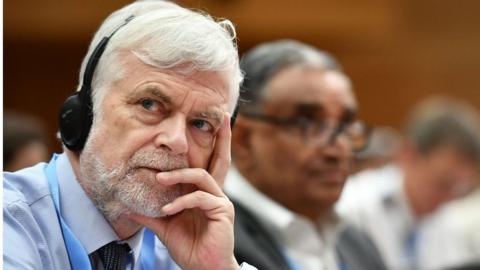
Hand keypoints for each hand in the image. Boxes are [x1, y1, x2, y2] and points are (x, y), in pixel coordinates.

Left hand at [128, 114, 238, 269]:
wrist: (203, 269)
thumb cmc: (189, 247)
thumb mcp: (166, 227)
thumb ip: (151, 214)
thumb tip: (127, 206)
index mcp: (204, 193)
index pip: (208, 164)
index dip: (213, 144)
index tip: (213, 124)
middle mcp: (215, 193)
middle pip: (221, 159)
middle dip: (223, 137)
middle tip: (222, 117)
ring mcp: (221, 201)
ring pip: (201, 176)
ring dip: (179, 175)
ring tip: (160, 180)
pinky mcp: (223, 211)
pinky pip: (200, 198)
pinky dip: (181, 202)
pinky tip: (168, 210)